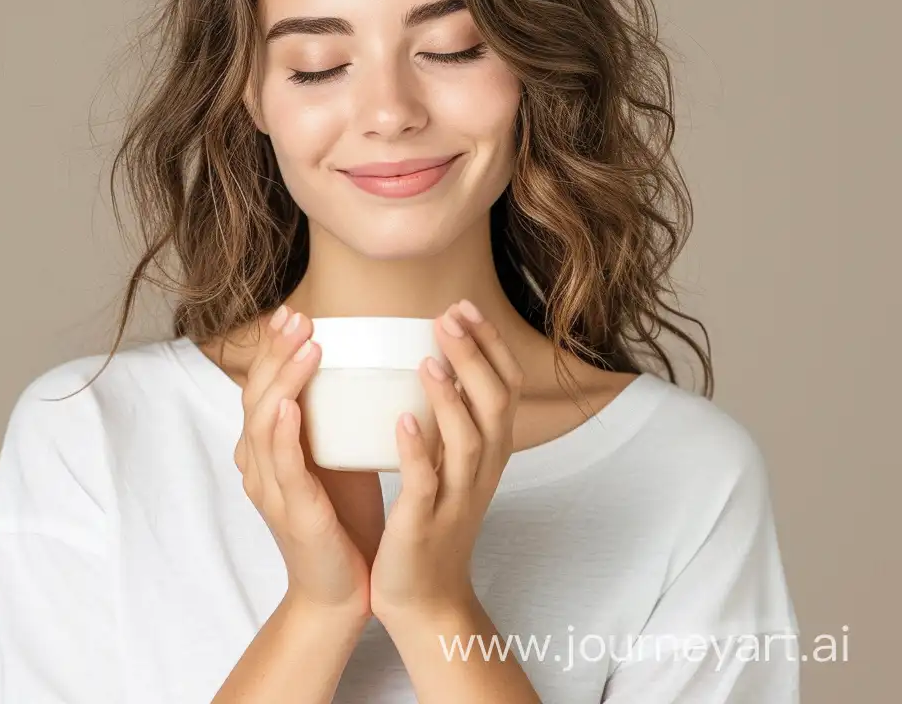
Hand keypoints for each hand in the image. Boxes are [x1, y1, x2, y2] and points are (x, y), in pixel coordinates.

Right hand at [232, 308, 378, 617]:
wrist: (342, 596)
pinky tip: (291, 405)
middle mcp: (257, 464)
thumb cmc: (343, 527)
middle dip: (277, 352)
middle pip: (257, 394)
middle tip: (300, 317)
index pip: (261, 387)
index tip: (293, 314)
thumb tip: (367, 372)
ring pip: (264, 421)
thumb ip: (336, 423)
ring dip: (285, 379)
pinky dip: (283, 432)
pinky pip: (281, 465)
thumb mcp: (337, 462)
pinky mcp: (291, 512)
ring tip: (308, 346)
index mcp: (264, 451)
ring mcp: (270, 488)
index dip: (273, 349)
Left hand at [369, 301, 522, 638]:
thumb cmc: (427, 522)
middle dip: (476, 358)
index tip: (464, 307)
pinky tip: (403, 421)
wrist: (423, 600)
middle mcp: (479, 474)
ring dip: (451, 398)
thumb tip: (430, 356)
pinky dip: (417, 451)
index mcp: (485, 455)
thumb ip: (446, 419)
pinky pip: (426, 485)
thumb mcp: (447, 464)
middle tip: (448, 317)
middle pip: (495, 408)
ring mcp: (454, 500)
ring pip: (468, 443)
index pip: (505, 392)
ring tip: (427, 360)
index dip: (490, 347)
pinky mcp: (423, 524)